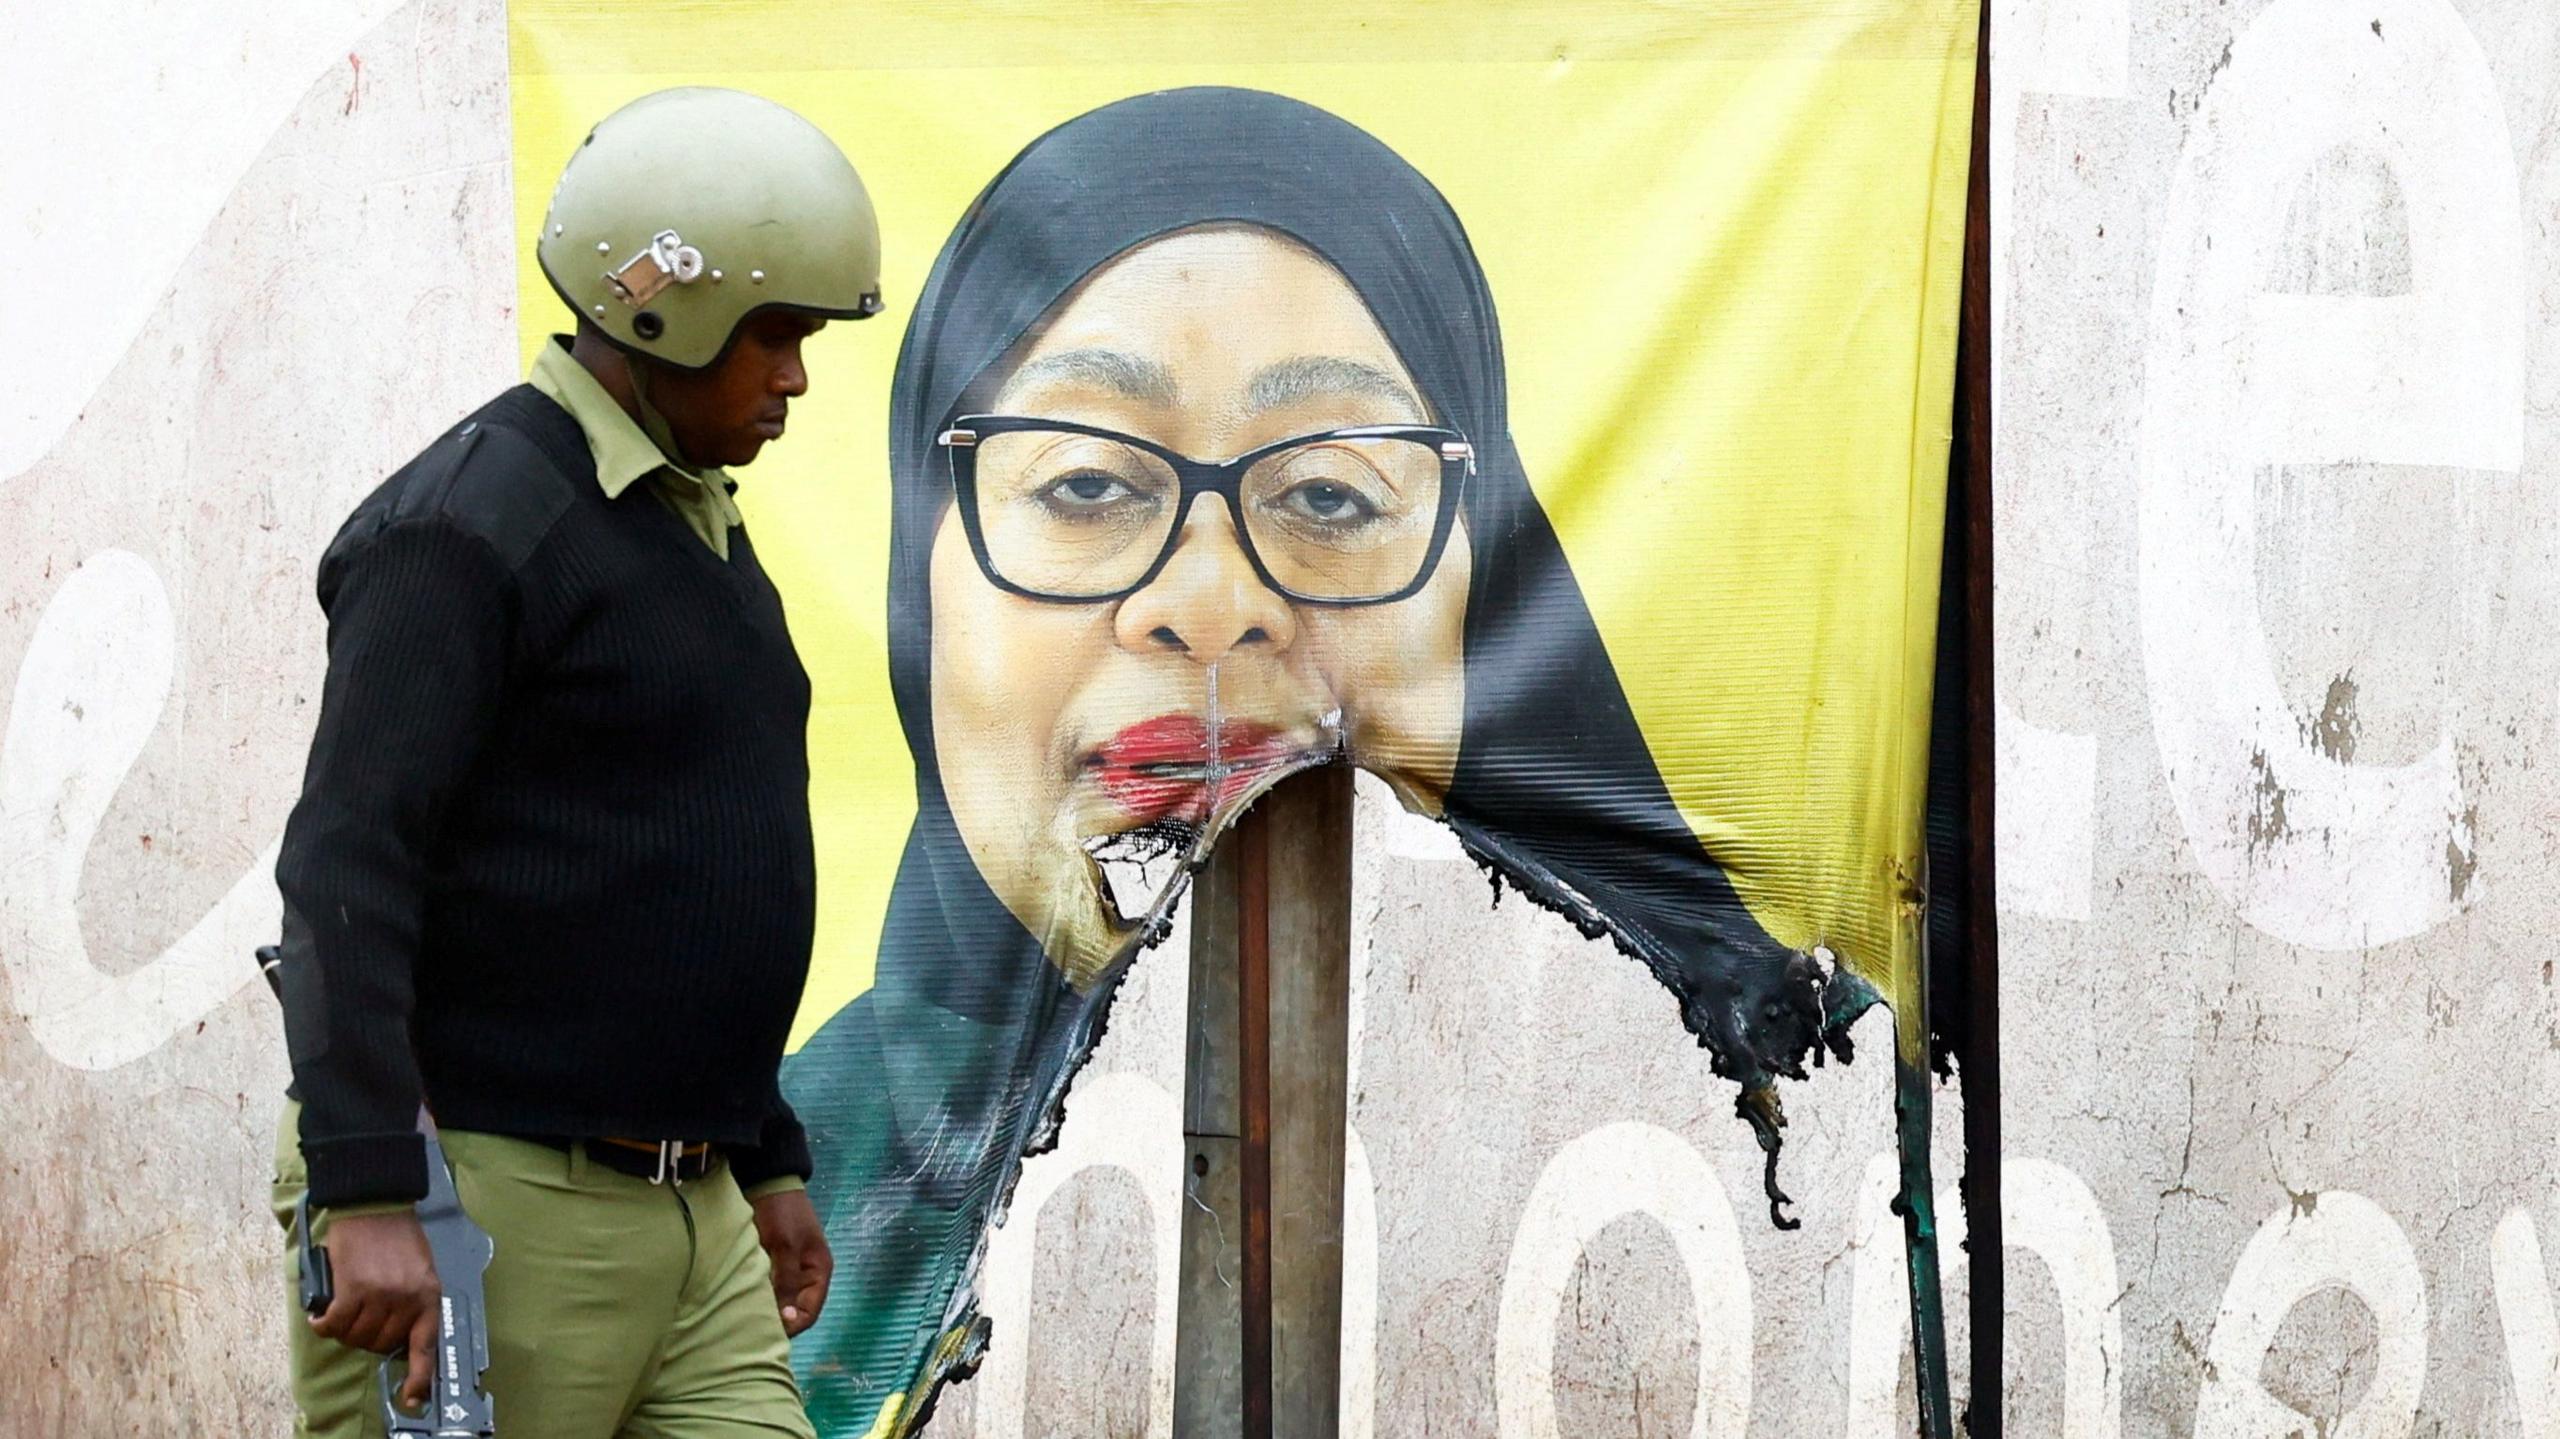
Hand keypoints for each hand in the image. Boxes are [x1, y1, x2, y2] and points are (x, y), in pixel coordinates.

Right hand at [308, 1209, 441, 1411]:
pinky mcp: (353, 1290)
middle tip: (359, 1320)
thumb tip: (397, 1334)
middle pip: (380, 1344)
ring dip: (344, 1330)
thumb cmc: (396, 1235)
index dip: (420, 1377)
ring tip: (340, 1312)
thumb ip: (413, 1300)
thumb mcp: (420, 1269)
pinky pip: (334, 1324)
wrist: (376, 1203)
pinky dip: (324, 1323)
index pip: (426, 1346)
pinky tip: (320, 1315)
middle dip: (367, 1337)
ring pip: (356, 1336)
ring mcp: (381, 1296)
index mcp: (429, 1296)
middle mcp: (407, 1300)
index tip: (411, 1397)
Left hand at [749, 1187, 831, 1336]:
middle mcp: (806, 1276)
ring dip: (765, 1308)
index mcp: (819, 1272)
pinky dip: (757, 1296)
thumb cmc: (782, 1214)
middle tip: (752, 1328)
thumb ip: (788, 1281)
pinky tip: (740, 1301)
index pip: (810, 1313)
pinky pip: (767, 1289)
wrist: (767, 1183)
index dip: (792, 1326)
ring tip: (744, 1318)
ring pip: (779, 1301)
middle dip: (777, 1321)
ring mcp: (788, 1270)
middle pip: (794, 1310)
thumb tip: (787, 1318)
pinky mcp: (772, 1265)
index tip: (768, 1331)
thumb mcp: (786, 1247)